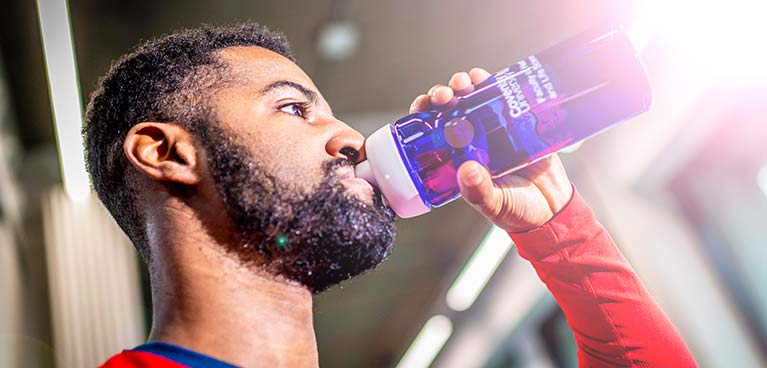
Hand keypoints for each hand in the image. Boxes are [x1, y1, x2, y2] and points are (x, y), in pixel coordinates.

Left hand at [409, 68, 573, 232]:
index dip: (424, 115)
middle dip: (443, 95)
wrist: (553, 208)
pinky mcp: (518, 123)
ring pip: (472, 99)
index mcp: (458, 158)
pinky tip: (484, 77)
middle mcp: (472, 141)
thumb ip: (479, 191)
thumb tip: (466, 170)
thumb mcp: (494, 204)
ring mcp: (494, 129)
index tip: (424, 105)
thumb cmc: (516, 210)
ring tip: (463, 82)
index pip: (432, 131)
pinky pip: (502, 98)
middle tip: (445, 94)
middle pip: (450, 109)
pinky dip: (492, 84)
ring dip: (464, 85)